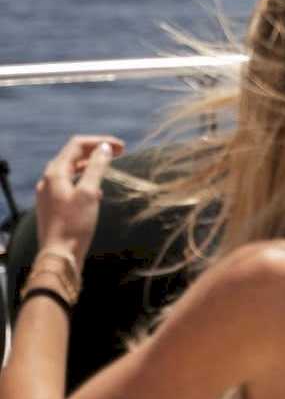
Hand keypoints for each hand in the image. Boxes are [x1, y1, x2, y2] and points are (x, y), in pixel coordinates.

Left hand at [35, 135, 123, 264]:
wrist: (60, 256)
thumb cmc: (74, 225)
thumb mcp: (89, 192)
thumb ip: (97, 167)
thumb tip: (104, 148)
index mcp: (55, 173)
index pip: (77, 145)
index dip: (100, 142)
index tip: (122, 147)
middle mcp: (49, 180)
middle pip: (73, 155)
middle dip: (96, 151)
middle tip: (119, 152)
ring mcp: (49, 193)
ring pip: (71, 170)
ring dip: (91, 165)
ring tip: (109, 167)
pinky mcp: (53, 205)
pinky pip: (69, 184)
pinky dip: (85, 180)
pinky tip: (96, 192)